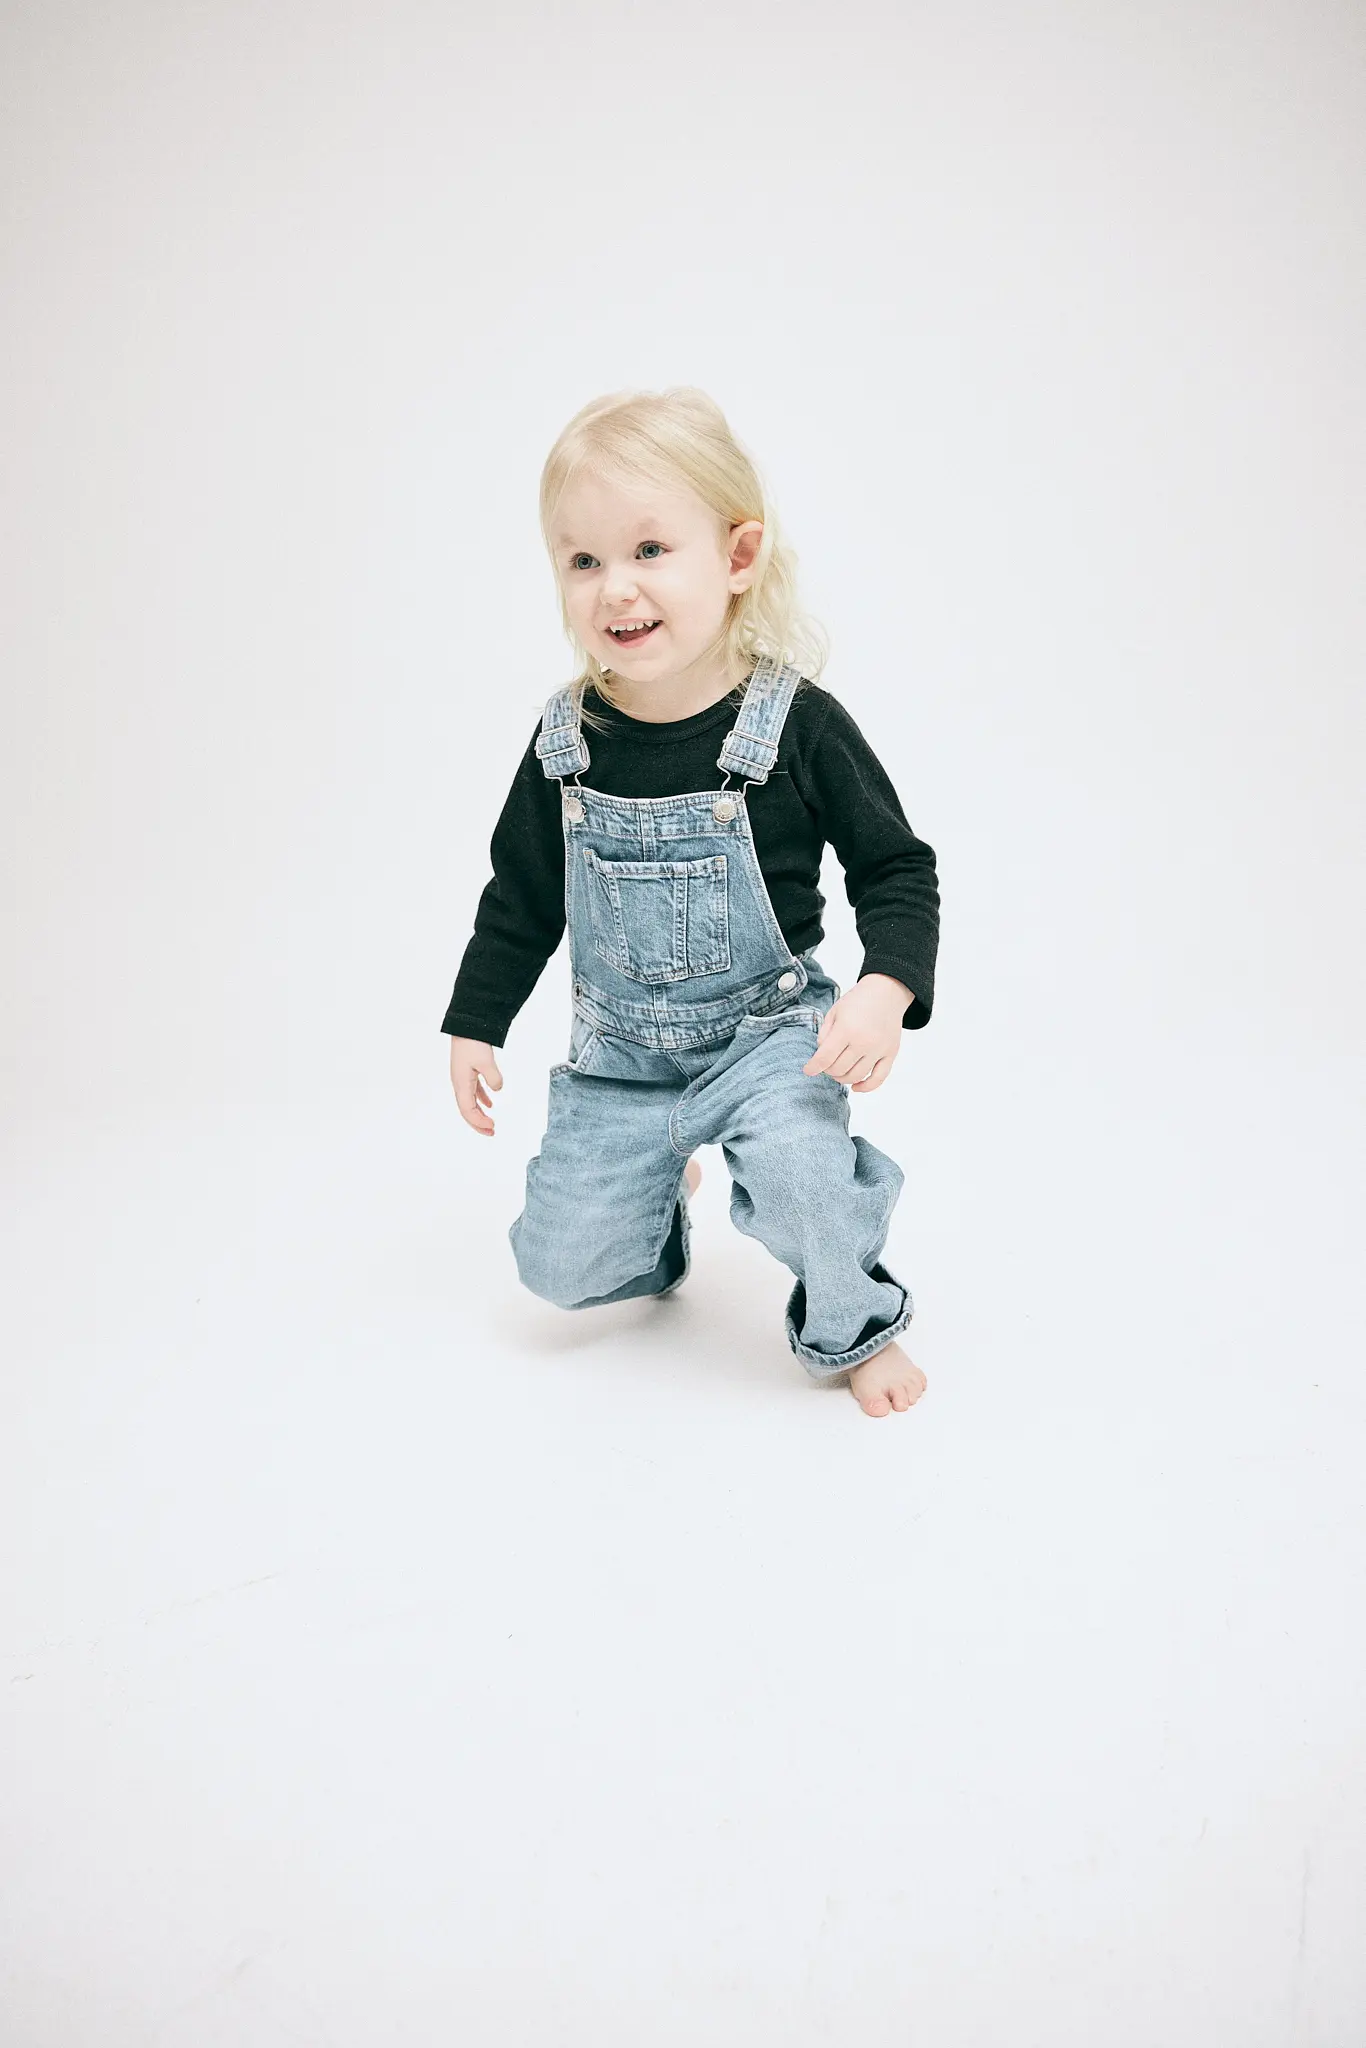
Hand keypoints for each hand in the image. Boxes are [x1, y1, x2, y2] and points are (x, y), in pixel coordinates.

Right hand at [449, 1036, 503, 1134]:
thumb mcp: (486, 1061)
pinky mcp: (467, 1072)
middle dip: (478, 1123)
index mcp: (461, 1084)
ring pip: (470, 1102)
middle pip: (466, 1110)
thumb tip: (498, 1089)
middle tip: (492, 1132)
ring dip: (479, 1114)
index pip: (468, 1110)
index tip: (493, 1126)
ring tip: (491, 1123)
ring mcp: (462, 1078)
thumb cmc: (473, 1043)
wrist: (467, 1026)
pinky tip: (491, 1104)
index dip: (479, 1121)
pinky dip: (482, 1100)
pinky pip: (473, 1092)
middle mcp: (459, 1084)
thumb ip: (493, 1077)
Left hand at [801, 974, 912, 1092]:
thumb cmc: (857, 1001)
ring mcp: (879, 1049)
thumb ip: (824, 1035)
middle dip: (827, 1070)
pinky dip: (866, 1087)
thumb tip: (821, 1058)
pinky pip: (879, 1079)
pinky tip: (856, 1087)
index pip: (825, 1058)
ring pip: (856, 1076)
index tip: (808, 1070)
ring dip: (842, 1078)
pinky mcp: (891, 1054)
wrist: (886, 992)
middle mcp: (864, 1042)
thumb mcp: (834, 1012)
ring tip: (838, 1070)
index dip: (813, 1067)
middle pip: (839, 1069)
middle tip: (826, 1064)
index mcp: (846, 1029)